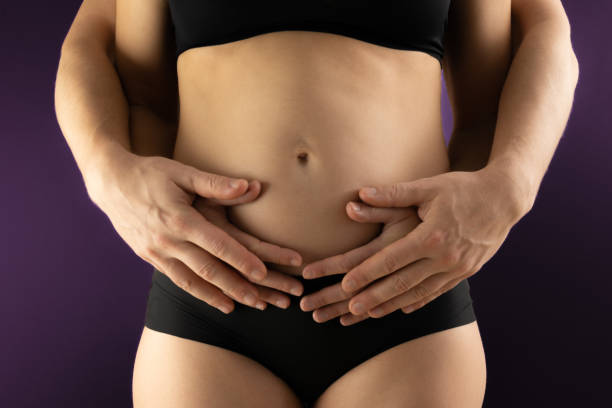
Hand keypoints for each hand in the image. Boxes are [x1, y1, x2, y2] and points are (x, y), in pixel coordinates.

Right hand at [89, 153, 303, 313]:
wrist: (111, 183)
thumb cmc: (151, 173)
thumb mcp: (183, 172)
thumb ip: (216, 184)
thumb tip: (250, 186)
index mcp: (180, 218)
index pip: (217, 244)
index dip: (241, 260)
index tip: (263, 272)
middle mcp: (168, 240)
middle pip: (208, 269)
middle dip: (236, 285)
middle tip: (261, 299)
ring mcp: (157, 252)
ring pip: (193, 280)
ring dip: (219, 296)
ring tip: (242, 306)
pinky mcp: (150, 257)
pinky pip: (178, 280)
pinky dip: (199, 293)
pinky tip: (216, 301)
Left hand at [300, 167, 522, 325]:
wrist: (504, 198)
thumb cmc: (463, 188)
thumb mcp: (428, 187)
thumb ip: (392, 194)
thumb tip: (358, 195)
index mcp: (431, 236)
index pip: (390, 260)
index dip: (366, 273)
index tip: (346, 284)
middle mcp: (444, 257)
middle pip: (402, 282)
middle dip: (374, 297)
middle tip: (351, 307)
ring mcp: (457, 268)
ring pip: (419, 292)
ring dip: (393, 304)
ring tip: (370, 313)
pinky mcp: (466, 272)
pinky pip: (438, 291)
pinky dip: (419, 301)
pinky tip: (403, 308)